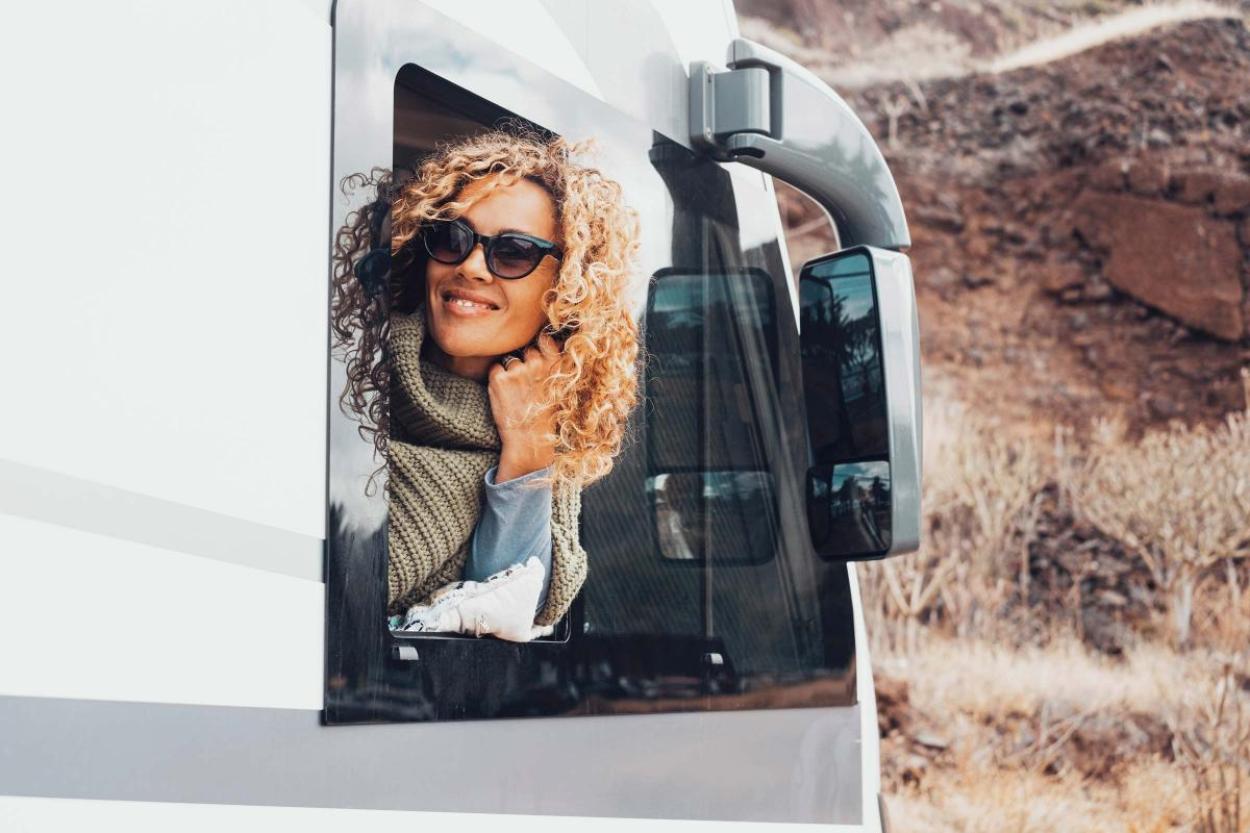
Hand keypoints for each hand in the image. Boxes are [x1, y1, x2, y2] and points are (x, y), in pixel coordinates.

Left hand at [488, 332, 559, 481]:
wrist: (529, 439)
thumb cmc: (545, 415)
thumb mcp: (559, 388)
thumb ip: (555, 365)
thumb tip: (550, 343)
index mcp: (555, 365)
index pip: (545, 339)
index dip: (540, 346)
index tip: (539, 357)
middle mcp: (537, 364)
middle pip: (526, 350)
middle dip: (525, 363)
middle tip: (527, 386)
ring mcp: (517, 370)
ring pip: (510, 361)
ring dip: (510, 373)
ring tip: (517, 394)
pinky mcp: (499, 378)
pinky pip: (495, 369)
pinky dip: (497, 379)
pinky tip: (505, 395)